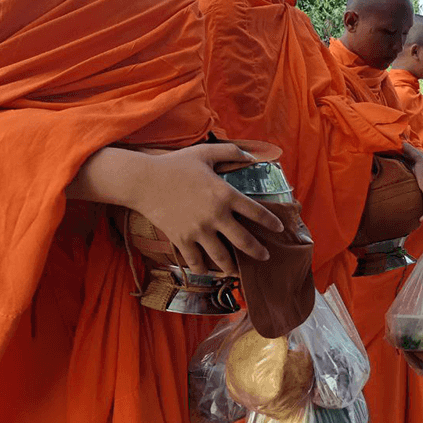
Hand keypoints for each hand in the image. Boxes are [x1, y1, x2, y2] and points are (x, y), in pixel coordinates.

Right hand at [131, 144, 282, 275]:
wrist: (144, 181)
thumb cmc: (176, 165)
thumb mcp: (205, 153)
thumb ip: (230, 152)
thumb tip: (251, 155)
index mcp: (225, 194)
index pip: (256, 212)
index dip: (270, 222)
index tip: (278, 228)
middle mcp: (216, 215)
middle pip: (244, 241)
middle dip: (258, 251)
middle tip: (265, 256)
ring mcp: (198, 230)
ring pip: (222, 257)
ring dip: (232, 266)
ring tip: (237, 270)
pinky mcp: (182, 239)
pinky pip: (196, 261)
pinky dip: (203, 268)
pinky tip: (207, 270)